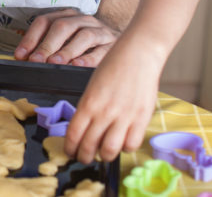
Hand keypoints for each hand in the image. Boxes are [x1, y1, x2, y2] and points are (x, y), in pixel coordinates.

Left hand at [14, 8, 120, 66]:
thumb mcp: (65, 43)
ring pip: (83, 36)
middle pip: (62, 26)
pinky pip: (101, 50)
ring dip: (66, 51)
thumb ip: (46, 49)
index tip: (21, 55)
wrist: (125, 45)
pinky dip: (88, 59)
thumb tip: (25, 59)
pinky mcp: (114, 44)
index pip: (45, 21)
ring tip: (55, 63)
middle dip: (47, 44)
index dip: (31, 38)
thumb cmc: (87, 47)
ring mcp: (100, 31)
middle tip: (36, 60)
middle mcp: (83, 20)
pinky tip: (78, 66)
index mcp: (67, 16)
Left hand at [63, 34, 159, 162]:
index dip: (70, 148)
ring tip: (102, 153)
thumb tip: (86, 128)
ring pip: (110, 150)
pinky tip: (122, 142)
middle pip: (89, 146)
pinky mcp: (141, 118)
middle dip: (84, 156)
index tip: (69, 152)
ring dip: (104, 156)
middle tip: (84, 157)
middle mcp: (104, 112)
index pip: (74, 134)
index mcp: (88, 102)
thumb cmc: (114, 65)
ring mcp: (124, 117)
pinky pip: (131, 144)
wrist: (138, 54)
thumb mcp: (93, 85)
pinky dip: (125, 148)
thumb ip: (89, 106)